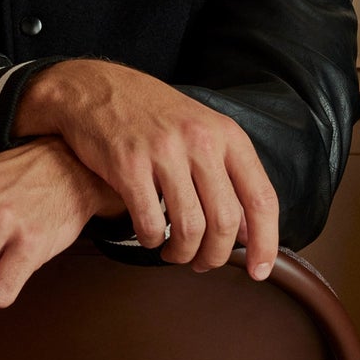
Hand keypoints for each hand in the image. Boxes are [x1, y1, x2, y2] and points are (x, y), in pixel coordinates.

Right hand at [13, 59, 278, 280]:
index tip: (260, 272)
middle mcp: (200, 140)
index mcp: (225, 133)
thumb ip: (227, 173)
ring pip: (190, 228)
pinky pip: (151, 223)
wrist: (94, 87)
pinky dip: (151, 240)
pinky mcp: (128, 165)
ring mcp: (164, 151)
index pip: (261, 197)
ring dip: (183, 254)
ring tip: (174, 253)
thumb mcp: (200, 128)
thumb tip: (249, 232)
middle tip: (203, 263)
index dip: (265, 242)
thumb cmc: (151, 113)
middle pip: (226, 222)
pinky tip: (148, 234)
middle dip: (216, 255)